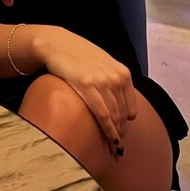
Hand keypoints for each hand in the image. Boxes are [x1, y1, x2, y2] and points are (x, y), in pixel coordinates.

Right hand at [40, 28, 137, 149]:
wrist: (57, 43)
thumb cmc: (78, 55)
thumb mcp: (103, 64)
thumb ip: (114, 80)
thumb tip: (120, 104)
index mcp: (122, 72)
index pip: (131, 107)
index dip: (127, 124)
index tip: (121, 133)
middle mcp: (115, 77)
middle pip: (123, 114)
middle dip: (121, 132)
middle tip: (116, 145)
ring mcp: (102, 81)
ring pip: (115, 116)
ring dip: (115, 134)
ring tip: (113, 147)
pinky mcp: (86, 85)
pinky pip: (102, 114)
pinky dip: (108, 130)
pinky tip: (110, 140)